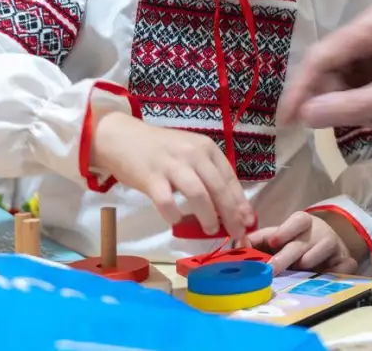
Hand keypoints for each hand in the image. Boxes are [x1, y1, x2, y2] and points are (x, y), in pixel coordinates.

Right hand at [89, 111, 253, 242]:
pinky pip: (167, 201)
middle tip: (236, 234)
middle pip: (218, 188)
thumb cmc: (161, 149)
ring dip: (207, 216)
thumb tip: (228, 206)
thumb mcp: (190, 154)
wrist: (122, 138)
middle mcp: (193, 154)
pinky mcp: (151, 176)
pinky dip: (174, 215)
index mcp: (207, 148)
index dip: (241, 202)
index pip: (230, 178)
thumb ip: (208, 174)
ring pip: (198, 194)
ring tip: (209, 230)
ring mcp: (172, 164)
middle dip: (231, 214)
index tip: (249, 221)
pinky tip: (176, 221)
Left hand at [248, 211, 357, 274]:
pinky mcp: (346, 260)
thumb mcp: (279, 237)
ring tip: (300, 270)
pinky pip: (344, 266)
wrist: (329, 245)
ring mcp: (334, 245)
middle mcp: (318, 232)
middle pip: (302, 242)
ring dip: (309, 262)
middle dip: (286, 256)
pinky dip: (335, 271)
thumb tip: (236, 246)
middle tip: (272, 269)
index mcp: (302, 223)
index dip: (285, 229)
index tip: (273, 240)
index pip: (297, 220)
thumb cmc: (298, 241)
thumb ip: (258, 240)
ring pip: (324, 250)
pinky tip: (326, 276)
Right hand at [277, 4, 371, 129]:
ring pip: (343, 79)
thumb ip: (352, 106)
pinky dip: (367, 104)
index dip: (301, 88)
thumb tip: (305, 116)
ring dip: (354, 106)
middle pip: (330, 67)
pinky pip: (359, 83)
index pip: (322, 55)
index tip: (286, 120)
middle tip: (359, 124)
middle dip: (337, 100)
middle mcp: (371, 27)